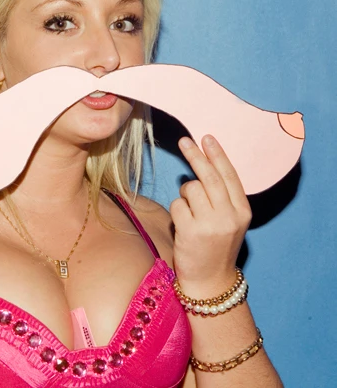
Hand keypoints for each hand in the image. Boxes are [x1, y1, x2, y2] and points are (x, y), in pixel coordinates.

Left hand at [169, 134, 251, 293]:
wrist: (210, 282)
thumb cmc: (216, 246)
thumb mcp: (230, 222)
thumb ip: (222, 198)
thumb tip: (203, 167)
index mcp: (242, 212)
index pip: (229, 176)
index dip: (217, 155)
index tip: (207, 138)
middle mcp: (229, 216)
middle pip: (209, 177)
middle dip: (196, 156)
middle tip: (184, 141)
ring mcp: (211, 224)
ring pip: (190, 189)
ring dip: (184, 194)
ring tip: (189, 211)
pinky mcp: (191, 232)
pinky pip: (177, 205)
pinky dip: (177, 210)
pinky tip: (183, 225)